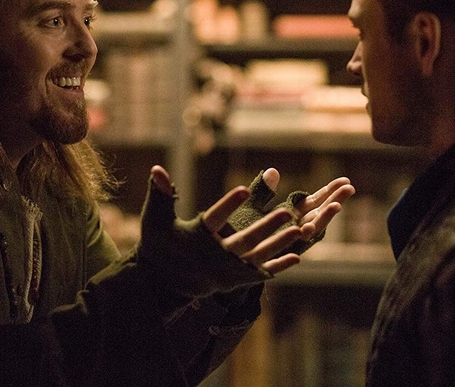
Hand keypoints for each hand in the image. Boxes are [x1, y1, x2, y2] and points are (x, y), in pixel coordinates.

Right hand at [136, 165, 304, 298]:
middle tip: (287, 212)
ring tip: (299, 229)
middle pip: (244, 240)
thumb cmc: (158, 247)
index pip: (213, 219)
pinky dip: (277, 265)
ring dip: (279, 244)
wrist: (160, 287)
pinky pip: (259, 274)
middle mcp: (213, 256)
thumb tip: (157, 168)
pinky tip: (297, 256)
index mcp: (196, 238)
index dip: (228, 205)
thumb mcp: (155, 220)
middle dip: (266, 226)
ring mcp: (226, 272)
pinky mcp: (233, 281)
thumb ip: (160, 194)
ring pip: (257, 257)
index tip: (243, 190)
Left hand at [224, 168, 354, 255]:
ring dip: (323, 220)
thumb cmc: (240, 231)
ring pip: (309, 232)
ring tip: (335, 207)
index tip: (345, 181)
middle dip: (333, 201)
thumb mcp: (252, 207)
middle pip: (317, 214)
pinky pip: (291, 249)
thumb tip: (272, 171)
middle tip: (349, 189)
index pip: (314, 202)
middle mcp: (293, 229)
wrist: (226, 259)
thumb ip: (263, 191)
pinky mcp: (276, 257)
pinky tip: (305, 230)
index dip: (329, 191)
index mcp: (291, 216)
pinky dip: (300, 239)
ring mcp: (287, 244)